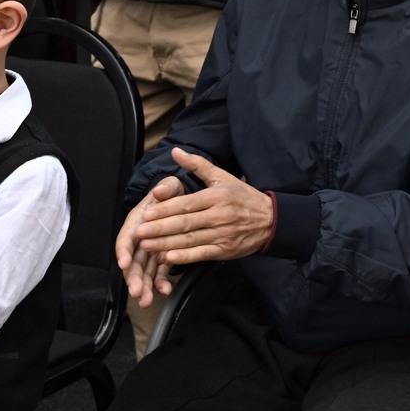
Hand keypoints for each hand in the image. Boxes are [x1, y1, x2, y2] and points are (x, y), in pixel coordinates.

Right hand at [115, 174, 184, 307]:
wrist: (180, 199)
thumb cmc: (171, 192)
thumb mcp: (170, 185)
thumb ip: (166, 188)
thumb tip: (160, 191)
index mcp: (138, 221)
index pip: (126, 237)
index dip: (123, 250)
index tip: (123, 263)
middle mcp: (140, 238)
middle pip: (132, 260)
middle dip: (132, 277)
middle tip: (136, 292)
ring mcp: (150, 250)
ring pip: (143, 270)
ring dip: (144, 286)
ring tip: (146, 300)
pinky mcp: (162, 257)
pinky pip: (160, 271)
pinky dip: (161, 282)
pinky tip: (165, 291)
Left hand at [134, 148, 274, 267]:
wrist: (271, 220)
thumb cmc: (243, 196)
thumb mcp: (223, 176)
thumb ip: (197, 165)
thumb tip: (175, 152)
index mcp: (217, 196)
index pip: (186, 204)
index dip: (165, 210)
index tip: (146, 213)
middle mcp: (219, 216)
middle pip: (184, 223)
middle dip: (159, 229)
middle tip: (138, 232)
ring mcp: (222, 235)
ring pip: (189, 240)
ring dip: (166, 244)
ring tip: (146, 246)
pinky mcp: (224, 250)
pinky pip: (201, 254)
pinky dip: (184, 258)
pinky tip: (168, 258)